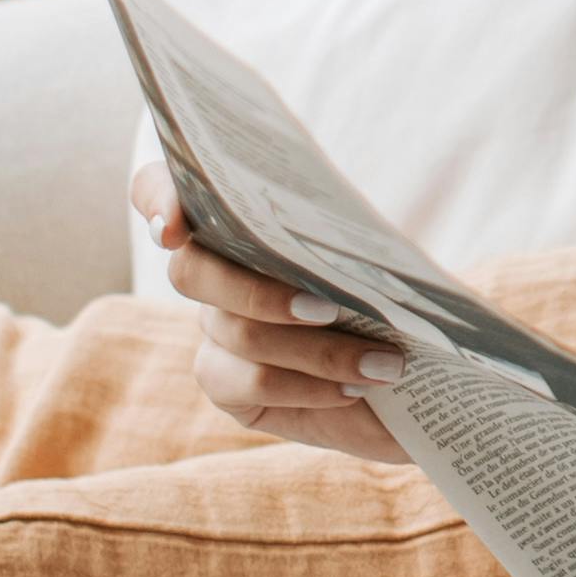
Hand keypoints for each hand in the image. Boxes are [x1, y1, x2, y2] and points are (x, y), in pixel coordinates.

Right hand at [158, 196, 388, 448]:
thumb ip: (352, 231)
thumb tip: (361, 238)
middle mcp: (215, 270)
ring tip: (383, 362)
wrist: (419, 374)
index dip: (156, 198)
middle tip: (329, 306)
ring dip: (317, 349)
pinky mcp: (228, 386)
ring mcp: (216, 330)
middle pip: (190, 270)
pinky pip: (246, 383)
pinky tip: (354, 388)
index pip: (161, 188)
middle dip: (258, 290)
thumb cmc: (400, 294)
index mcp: (241, 217)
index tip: (172, 227)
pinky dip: (307, 386)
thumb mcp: (387, 252)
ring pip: (237, 333)